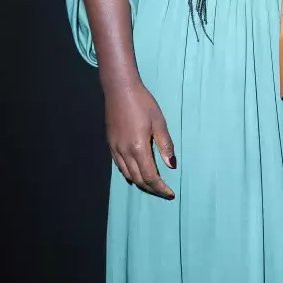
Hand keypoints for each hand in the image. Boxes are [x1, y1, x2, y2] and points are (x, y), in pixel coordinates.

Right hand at [105, 78, 175, 198]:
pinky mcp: (110, 144)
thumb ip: (165, 145)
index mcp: (138, 148)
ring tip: (152, 185)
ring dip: (140, 183)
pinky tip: (135, 174)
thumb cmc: (142, 103)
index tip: (170, 193)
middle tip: (163, 191)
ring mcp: (115, 149)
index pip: (150, 176)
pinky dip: (128, 174)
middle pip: (138, 179)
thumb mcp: (159, 122)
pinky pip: (119, 166)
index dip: (160, 188)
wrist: (119, 89)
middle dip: (152, 188)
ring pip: (127, 175)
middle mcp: (124, 152)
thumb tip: (172, 165)